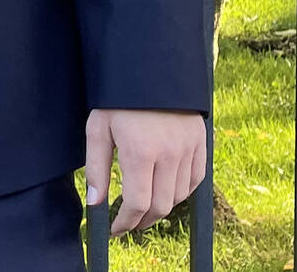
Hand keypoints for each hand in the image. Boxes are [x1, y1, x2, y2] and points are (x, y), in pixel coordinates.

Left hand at [85, 107, 205, 234]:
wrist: (150, 66)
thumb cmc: (118, 97)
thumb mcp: (98, 127)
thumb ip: (96, 168)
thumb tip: (95, 204)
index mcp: (140, 151)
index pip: (138, 204)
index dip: (125, 222)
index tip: (114, 229)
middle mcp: (169, 154)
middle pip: (160, 206)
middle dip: (142, 220)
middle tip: (128, 223)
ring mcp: (188, 149)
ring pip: (179, 196)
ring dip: (161, 208)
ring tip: (144, 207)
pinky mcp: (200, 142)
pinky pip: (195, 180)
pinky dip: (182, 192)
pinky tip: (166, 190)